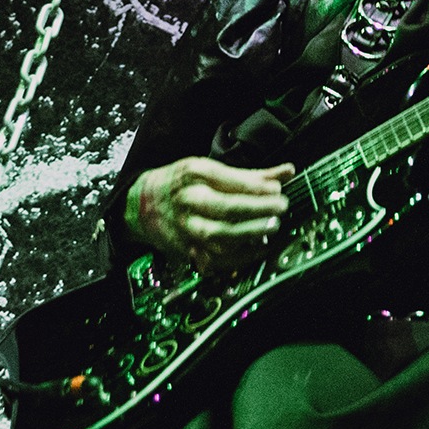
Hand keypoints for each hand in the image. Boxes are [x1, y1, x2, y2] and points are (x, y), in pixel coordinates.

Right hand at [124, 157, 292, 272]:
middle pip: (224, 209)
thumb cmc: (181, 184)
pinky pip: (216, 259)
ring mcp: (186, 229)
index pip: (228, 181)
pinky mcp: (187, 250)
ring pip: (219, 237)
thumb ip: (250, 175)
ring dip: (249, 234)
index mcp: (193, 175)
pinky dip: (240, 257)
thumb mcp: (208, 169)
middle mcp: (188, 202)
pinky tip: (258, 247)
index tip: (277, 189)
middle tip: (280, 208)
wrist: (141, 206)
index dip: (255, 187)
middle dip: (255, 210)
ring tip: (271, 228)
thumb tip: (288, 172)